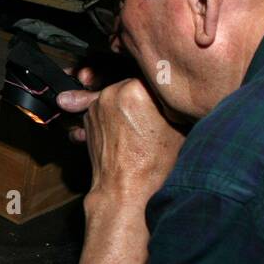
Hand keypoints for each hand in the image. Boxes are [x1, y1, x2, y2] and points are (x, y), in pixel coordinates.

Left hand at [65, 78, 186, 207]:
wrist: (125, 190)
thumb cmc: (154, 164)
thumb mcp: (177, 127)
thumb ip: (173, 100)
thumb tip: (174, 87)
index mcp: (137, 88)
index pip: (151, 73)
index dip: (159, 83)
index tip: (164, 90)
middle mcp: (111, 92)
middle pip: (130, 83)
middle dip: (140, 95)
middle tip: (151, 114)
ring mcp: (96, 105)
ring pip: (113, 96)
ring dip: (122, 105)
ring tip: (136, 127)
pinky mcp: (86, 119)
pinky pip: (101, 109)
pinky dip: (110, 116)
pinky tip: (122, 132)